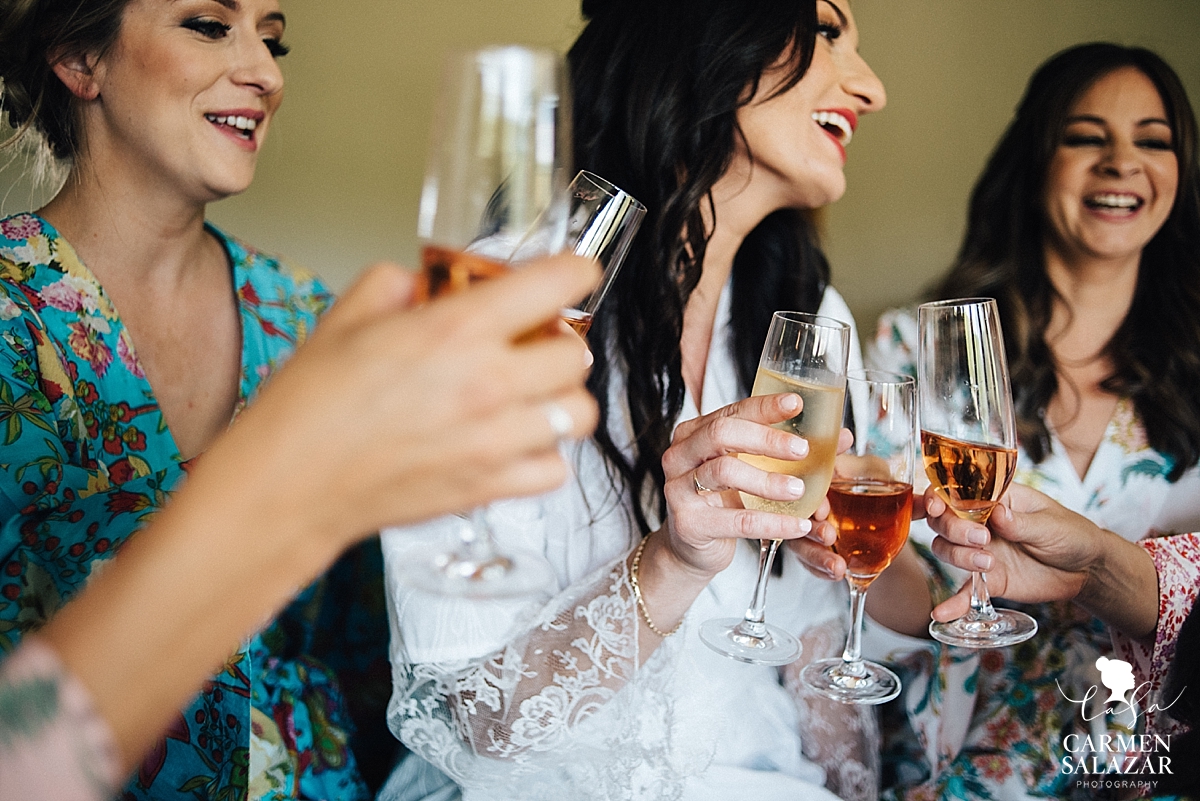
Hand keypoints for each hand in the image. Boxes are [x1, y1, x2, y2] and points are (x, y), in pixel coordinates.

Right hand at [209, 254, 600, 550]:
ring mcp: (495, 441)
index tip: (574, 273)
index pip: (554, 286)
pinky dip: (544, 455)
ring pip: (579, 414)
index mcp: (455, 330)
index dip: (574, 272)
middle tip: (536, 343)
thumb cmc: (309, 408)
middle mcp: (488, 384)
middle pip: (577, 355)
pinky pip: (556, 469)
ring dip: (559, 399)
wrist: (290, 486)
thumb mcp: (345, 318)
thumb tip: (420, 283)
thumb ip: (393, 286)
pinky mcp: (490, 487)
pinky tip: (514, 442)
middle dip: (561, 342)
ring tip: (529, 396)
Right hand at [661, 397, 842, 578]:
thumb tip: (841, 438)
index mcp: (694, 433)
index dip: (764, 406)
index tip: (796, 403)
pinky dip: (772, 522)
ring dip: (769, 481)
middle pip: (722, 434)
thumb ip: (783, 452)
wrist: (691, 548)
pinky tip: (797, 525)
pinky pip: (736, 520)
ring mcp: (678, 489)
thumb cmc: (721, 501)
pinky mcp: (688, 524)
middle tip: (803, 450)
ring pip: (725, 472)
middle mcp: (680, 455)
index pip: (731, 411)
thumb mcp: (748, 470)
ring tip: (800, 490)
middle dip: (766, 439)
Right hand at [927, 483, 1100, 621]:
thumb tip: (996, 512)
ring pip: (946, 549)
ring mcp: (980, 551)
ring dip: (958, 556)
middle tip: (981, 539)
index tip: (940, 507)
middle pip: (943, 521)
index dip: (940, 497)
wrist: (1087, 569)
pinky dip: (952, 603)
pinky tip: (942, 613)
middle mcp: (980, 523)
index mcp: (994, 499)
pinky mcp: (988, 579)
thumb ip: (1021, 521)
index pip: (956, 492)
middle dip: (953, 529)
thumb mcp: (1050, 524)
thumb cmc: (1071, 534)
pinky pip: (964, 590)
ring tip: (988, 564)